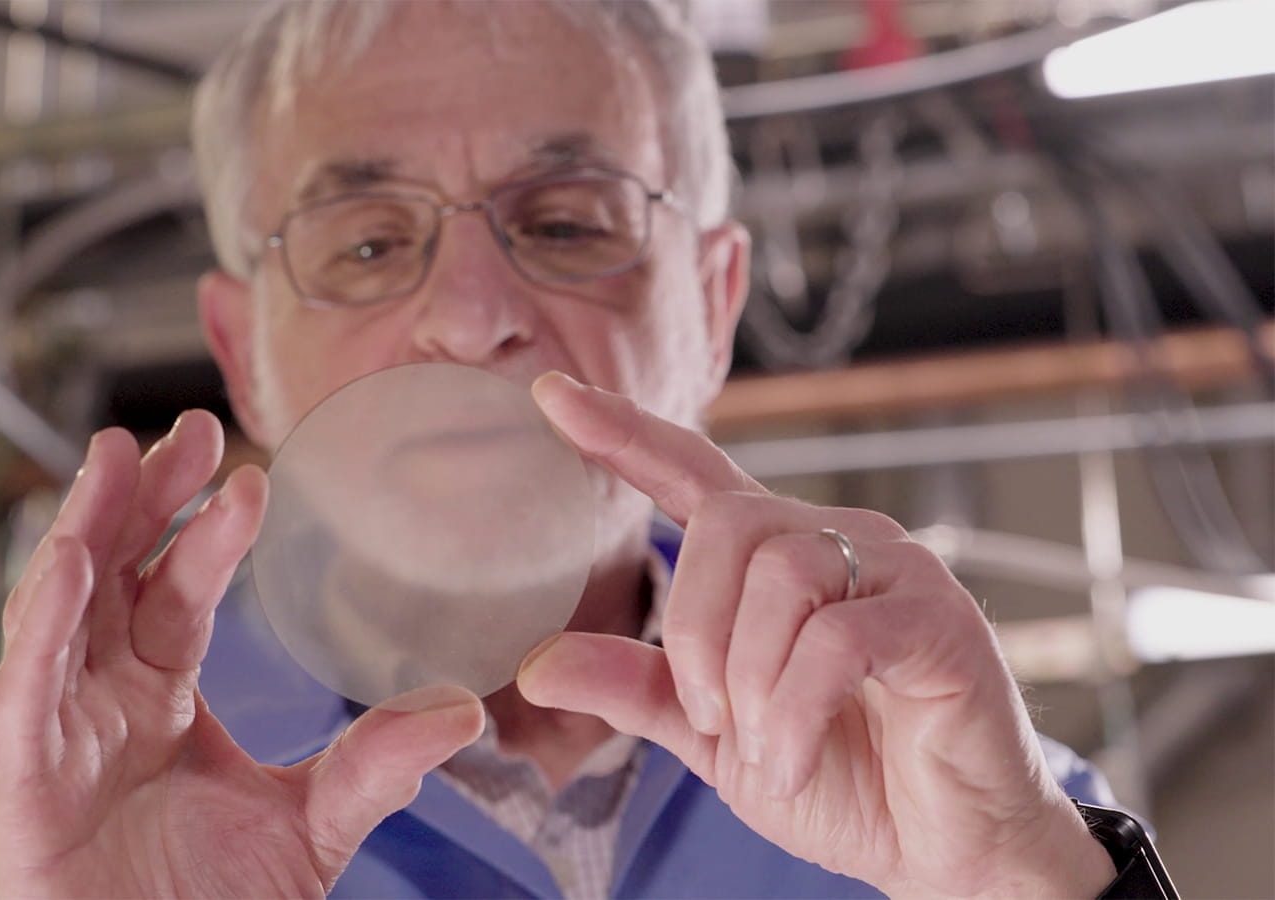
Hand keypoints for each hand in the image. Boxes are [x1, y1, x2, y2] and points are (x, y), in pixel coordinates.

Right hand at [0, 410, 482, 898]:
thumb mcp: (312, 827)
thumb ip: (374, 767)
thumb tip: (463, 710)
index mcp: (160, 697)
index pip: (177, 591)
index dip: (203, 533)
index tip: (250, 476)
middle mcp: (102, 702)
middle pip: (112, 576)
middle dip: (139, 500)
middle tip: (186, 429)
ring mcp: (58, 740)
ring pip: (57, 613)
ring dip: (83, 532)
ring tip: (117, 458)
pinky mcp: (25, 790)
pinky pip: (24, 696)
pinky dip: (43, 629)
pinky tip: (71, 562)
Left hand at [519, 374, 1113, 898]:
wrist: (941, 847)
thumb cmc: (838, 778)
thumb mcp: (713, 737)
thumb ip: (639, 689)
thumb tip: (535, 664)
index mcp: (775, 560)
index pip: (692, 470)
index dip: (624, 433)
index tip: (549, 394)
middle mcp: (836, 543)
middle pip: (728, 524)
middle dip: (697, 628)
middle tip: (708, 715)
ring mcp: (897, 572)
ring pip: (783, 575)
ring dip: (750, 678)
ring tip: (765, 747)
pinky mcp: (940, 621)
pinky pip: (840, 636)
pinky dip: (798, 708)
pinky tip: (794, 757)